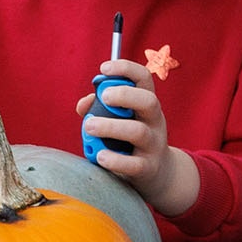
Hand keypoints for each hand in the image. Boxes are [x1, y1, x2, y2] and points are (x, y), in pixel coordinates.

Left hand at [74, 59, 199, 216]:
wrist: (157, 174)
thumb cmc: (129, 141)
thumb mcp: (120, 120)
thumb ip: (100, 109)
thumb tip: (83, 104)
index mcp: (147, 104)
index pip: (144, 78)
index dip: (125, 69)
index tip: (104, 68)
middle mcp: (154, 121)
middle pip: (147, 101)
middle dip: (124, 95)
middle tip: (102, 97)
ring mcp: (154, 145)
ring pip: (138, 131)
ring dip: (111, 126)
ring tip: (89, 126)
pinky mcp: (148, 168)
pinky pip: (133, 164)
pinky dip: (114, 159)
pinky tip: (100, 155)